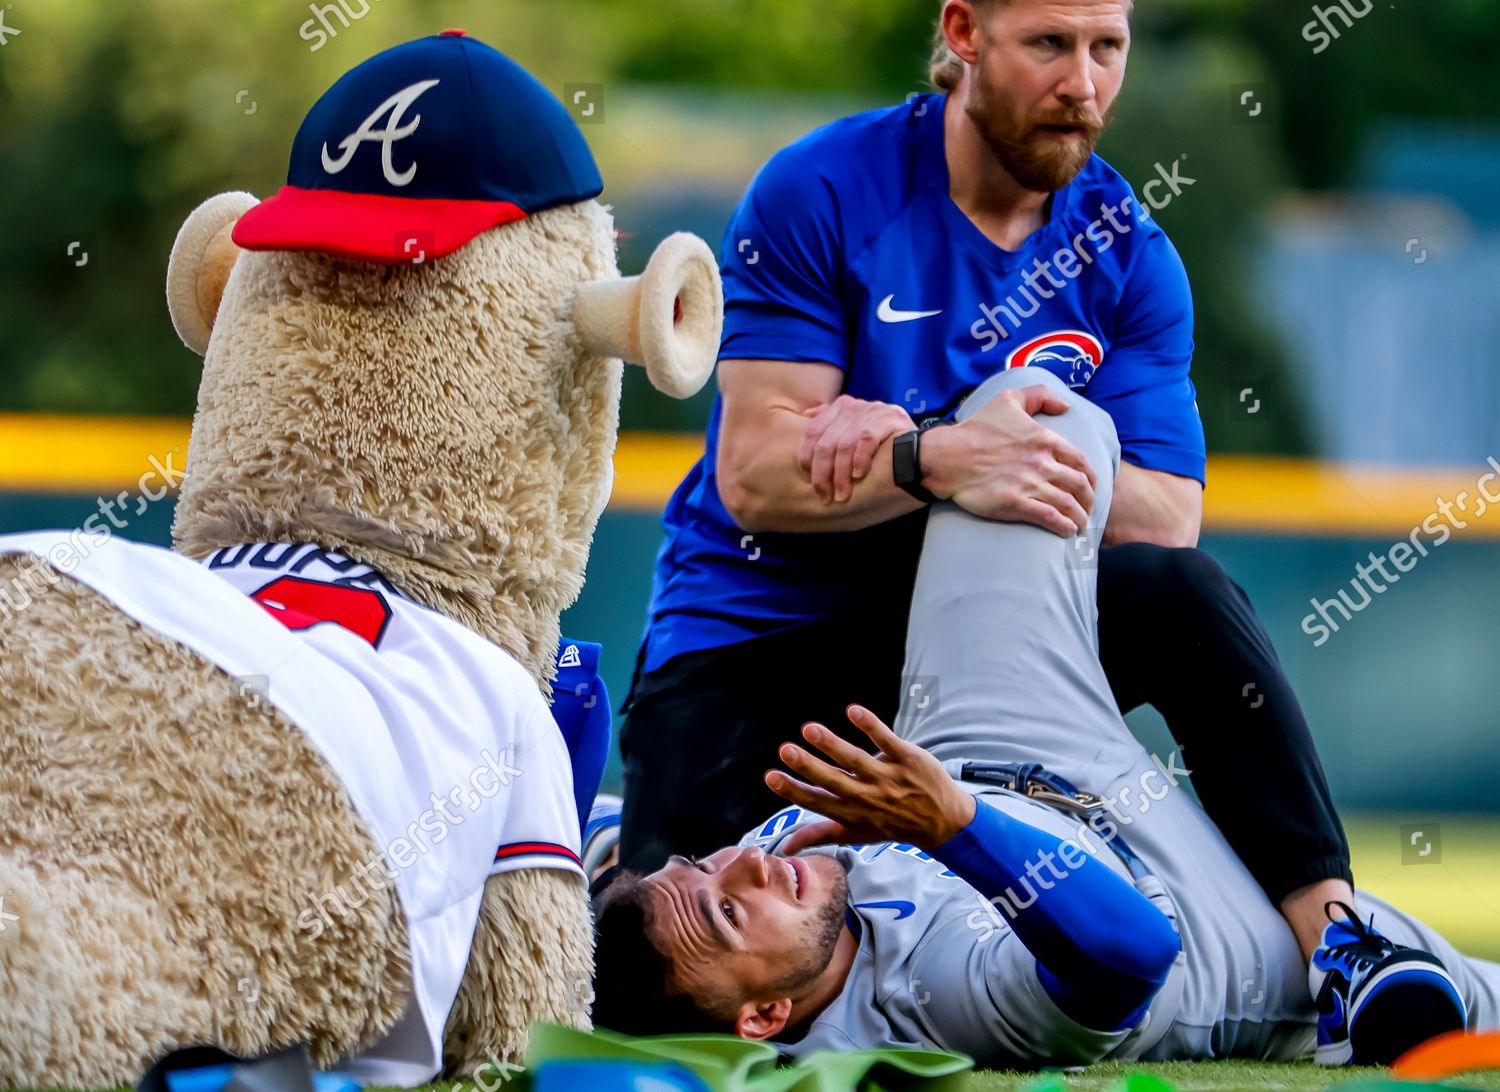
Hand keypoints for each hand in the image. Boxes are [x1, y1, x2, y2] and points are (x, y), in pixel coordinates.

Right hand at [765, 704, 976, 854]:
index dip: (793, 790)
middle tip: (785, 750)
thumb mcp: (856, 835)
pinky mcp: (907, 759)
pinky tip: (853, 711)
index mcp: (851, 814)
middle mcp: (867, 797)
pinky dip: (871, 726)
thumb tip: (786, 846)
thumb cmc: (892, 825)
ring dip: (832, 744)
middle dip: (808, 766)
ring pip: (856, 760)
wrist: (942, 821)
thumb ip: (820, 835)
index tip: (771, 777)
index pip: (817, 801)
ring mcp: (888, 777)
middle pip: (834, 780)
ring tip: (809, 729)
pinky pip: (887, 740)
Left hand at [797, 396, 915, 503]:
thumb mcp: (853, 435)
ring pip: (844, 445)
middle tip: (825, 495)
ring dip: (841, 475)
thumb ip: (832, 426)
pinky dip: (860, 460)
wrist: (924, 452)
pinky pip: (866, 440)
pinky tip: (860, 475)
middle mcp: (855, 406)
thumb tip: (807, 416)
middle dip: (822, 473)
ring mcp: (873, 410)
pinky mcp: (891, 418)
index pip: (812, 432)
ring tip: (843, 494)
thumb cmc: (883, 450)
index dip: (807, 458)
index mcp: (841, 407)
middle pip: (826, 442)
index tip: (809, 480)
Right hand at [921, 385, 1096, 536]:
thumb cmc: (976, 428)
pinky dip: (1063, 526)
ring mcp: (1029, 484)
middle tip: (1088, 508)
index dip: (1091, 476)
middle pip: (1079, 484)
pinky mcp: (1014, 503)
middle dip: (1089, 499)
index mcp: (1044, 439)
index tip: (1091, 486)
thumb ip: (1039, 396)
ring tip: (1081, 524)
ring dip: (1079, 516)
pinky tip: (1068, 531)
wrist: (947, 456)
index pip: (1080, 460)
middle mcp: (1041, 463)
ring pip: (1067, 503)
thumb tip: (1065, 406)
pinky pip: (1049, 517)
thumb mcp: (1008, 399)